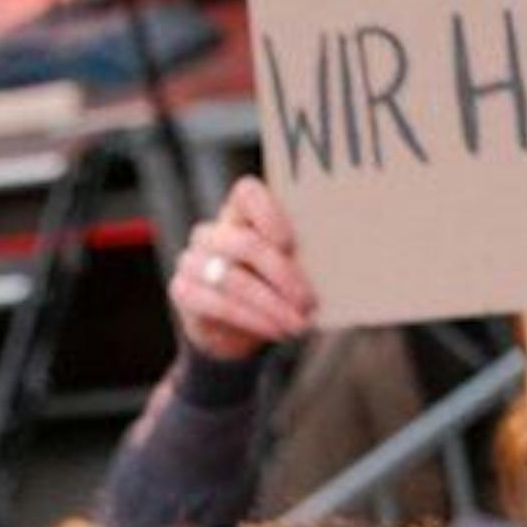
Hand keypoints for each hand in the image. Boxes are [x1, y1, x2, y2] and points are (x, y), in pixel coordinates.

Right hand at [170, 177, 317, 362]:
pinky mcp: (183, 292)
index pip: (247, 193)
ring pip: (234, 279)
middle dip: (283, 276)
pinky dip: (252, 320)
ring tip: (298, 324)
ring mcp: (192, 261)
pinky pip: (218, 304)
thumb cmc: (269, 291)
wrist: (232, 333)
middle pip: (247, 245)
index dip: (269, 213)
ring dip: (271, 305)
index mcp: (239, 214)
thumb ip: (301, 258)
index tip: (292, 244)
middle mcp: (211, 233)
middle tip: (309, 301)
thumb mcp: (287, 271)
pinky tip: (275, 330)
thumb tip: (343, 260)